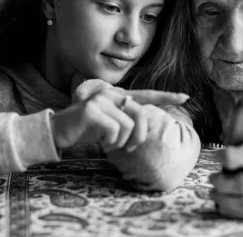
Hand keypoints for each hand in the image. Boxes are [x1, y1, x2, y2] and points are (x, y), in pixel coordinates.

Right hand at [51, 86, 188, 152]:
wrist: (57, 131)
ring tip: (110, 145)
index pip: (145, 94)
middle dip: (140, 135)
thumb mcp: (109, 124)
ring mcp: (101, 100)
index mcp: (117, 95)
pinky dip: (111, 141)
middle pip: (141, 113)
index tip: (185, 96)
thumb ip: (125, 120)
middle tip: (130, 149)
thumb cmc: (85, 130)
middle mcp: (110, 93)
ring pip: (128, 124)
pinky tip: (101, 142)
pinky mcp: (92, 110)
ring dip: (122, 142)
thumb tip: (143, 128)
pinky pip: (115, 130)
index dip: (166, 96)